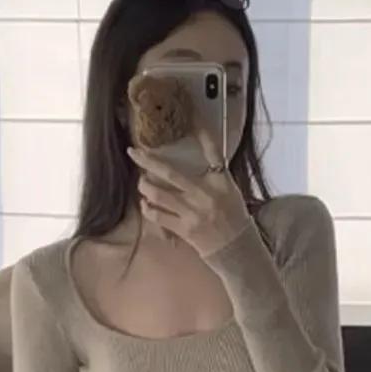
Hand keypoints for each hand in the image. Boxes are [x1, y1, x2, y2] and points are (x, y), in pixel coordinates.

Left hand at [128, 129, 250, 259]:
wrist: (236, 248)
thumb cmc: (233, 216)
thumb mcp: (229, 188)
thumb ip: (215, 170)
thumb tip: (202, 143)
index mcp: (220, 182)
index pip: (213, 152)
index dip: (203, 135)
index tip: (192, 123)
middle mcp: (204, 195)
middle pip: (171, 173)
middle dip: (148, 161)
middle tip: (134, 152)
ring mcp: (192, 213)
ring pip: (159, 194)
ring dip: (145, 186)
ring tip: (141, 182)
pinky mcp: (184, 229)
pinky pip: (158, 216)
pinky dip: (148, 208)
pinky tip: (145, 204)